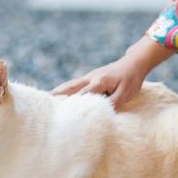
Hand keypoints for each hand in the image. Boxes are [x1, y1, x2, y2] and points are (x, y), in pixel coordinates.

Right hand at [52, 36, 172, 110]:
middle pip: (71, 88)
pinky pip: (75, 84)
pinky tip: (59, 95)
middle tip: (44, 105)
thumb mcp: (126, 93)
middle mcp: (91, 78)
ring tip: (45, 100)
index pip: (83, 95)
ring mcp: (90, 76)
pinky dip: (66, 89)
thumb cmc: (131, 79)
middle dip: (58, 96)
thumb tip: (100, 113)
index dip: (72, 105)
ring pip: (71, 85)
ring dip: (59, 92)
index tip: (61, 114)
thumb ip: (113, 103)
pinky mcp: (91, 77)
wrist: (134, 63)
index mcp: (99, 82)